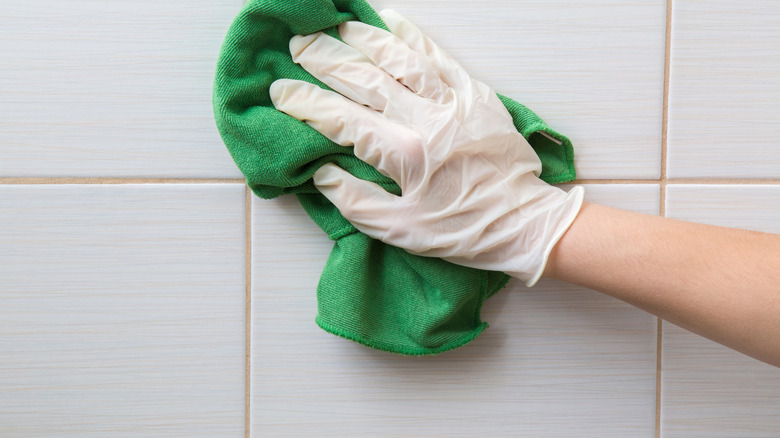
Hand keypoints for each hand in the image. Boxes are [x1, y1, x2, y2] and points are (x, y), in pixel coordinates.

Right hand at [269, 10, 582, 285]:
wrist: (523, 221)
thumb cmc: (462, 230)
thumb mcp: (401, 230)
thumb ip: (355, 200)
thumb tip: (320, 171)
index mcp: (404, 154)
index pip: (342, 120)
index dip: (307, 103)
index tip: (281, 92)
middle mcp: (426, 119)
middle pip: (366, 79)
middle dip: (326, 60)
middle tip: (298, 45)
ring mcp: (453, 102)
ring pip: (401, 58)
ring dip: (365, 39)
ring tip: (337, 26)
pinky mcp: (475, 94)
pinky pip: (440, 57)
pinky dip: (413, 37)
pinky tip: (391, 21)